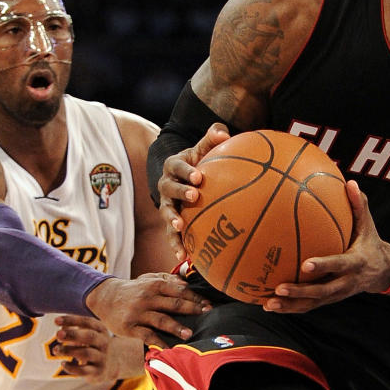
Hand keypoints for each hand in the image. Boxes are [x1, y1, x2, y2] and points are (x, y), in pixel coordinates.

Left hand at [52, 314, 110, 379]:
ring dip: (68, 351)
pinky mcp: (97, 372)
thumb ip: (73, 329)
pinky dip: (71, 368)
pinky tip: (63, 363)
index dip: (71, 320)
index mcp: (101, 330)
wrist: (112, 366)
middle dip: (73, 335)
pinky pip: (84, 371)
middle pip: (90, 336)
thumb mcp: (87, 334)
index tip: (56, 321)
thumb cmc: (93, 345)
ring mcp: (102, 358)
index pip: (87, 322)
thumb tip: (61, 329)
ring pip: (86, 353)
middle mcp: (104, 343)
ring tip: (56, 350)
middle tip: (58, 335)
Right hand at [85, 273, 209, 343]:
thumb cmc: (133, 290)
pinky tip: (167, 349)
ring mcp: (138, 313)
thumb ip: (168, 279)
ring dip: (176, 327)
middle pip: (173, 303)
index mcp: (155, 285)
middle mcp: (147, 298)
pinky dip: (157, 342)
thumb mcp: (148, 279)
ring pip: (160, 320)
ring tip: (189, 334)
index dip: (195, 298)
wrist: (105, 298)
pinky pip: (146, 335)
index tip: (209, 305)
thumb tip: (188, 283)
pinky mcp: (130, 327)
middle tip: (207, 314)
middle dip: (191, 309)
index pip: (179, 290)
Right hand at [156, 123, 229, 263]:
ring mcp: (166, 205)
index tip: (199, 176)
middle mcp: (165, 185)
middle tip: (194, 196)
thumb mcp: (202, 148)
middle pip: (169, 189)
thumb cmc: (197, 161)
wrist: (182, 177)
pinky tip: (184, 257)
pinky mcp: (170, 221)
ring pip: (166, 212)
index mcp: (172, 166)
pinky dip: (176, 244)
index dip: (186, 171)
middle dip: (180, 192)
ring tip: (180, 227)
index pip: (178, 166)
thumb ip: (213, 137)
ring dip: (172, 220)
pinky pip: (171, 234)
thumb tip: (224, 133)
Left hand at [263, 181, 389, 313]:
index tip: (305, 265)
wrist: (382, 272)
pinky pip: (308, 306)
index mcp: (355, 262)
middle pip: (322, 291)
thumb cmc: (369, 243)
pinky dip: (290, 307)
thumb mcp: (368, 225)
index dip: (323, 266)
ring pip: (312, 304)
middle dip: (301, 292)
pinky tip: (268, 305)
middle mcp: (346, 282)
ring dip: (290, 305)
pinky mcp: (329, 300)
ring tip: (268, 304)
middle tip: (279, 288)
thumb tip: (349, 182)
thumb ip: (359, 205)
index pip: (338, 264)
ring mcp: (337, 294)